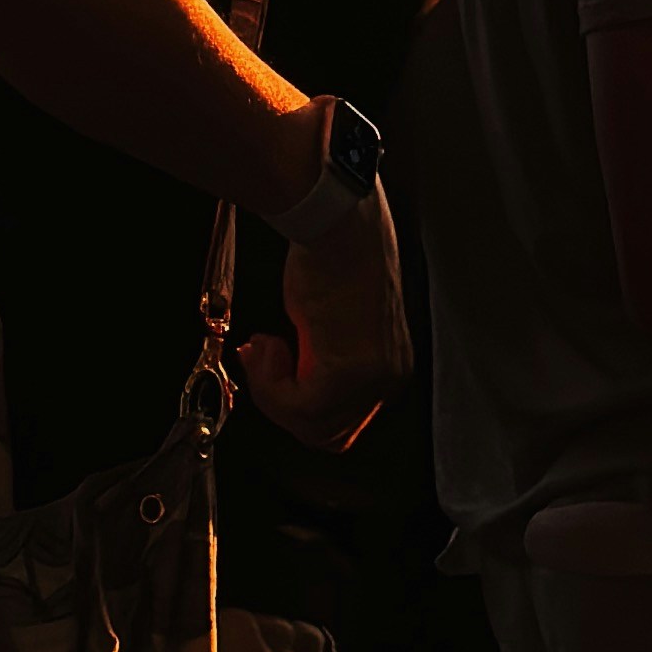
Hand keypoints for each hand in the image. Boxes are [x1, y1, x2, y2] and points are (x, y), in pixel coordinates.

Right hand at [244, 177, 408, 441]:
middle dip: (283, 405)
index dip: (297, 404)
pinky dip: (270, 384)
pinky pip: (297, 406)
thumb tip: (289, 380)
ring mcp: (371, 378)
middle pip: (328, 434)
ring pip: (310, 426)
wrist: (337, 217)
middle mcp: (389, 378)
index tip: (272, 368)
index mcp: (391, 368)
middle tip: (259, 359)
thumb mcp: (333, 319)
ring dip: (272, 391)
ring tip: (263, 345)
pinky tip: (268, 343)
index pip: (344, 424)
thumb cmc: (335, 251)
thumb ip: (322, 358)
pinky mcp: (345, 372)